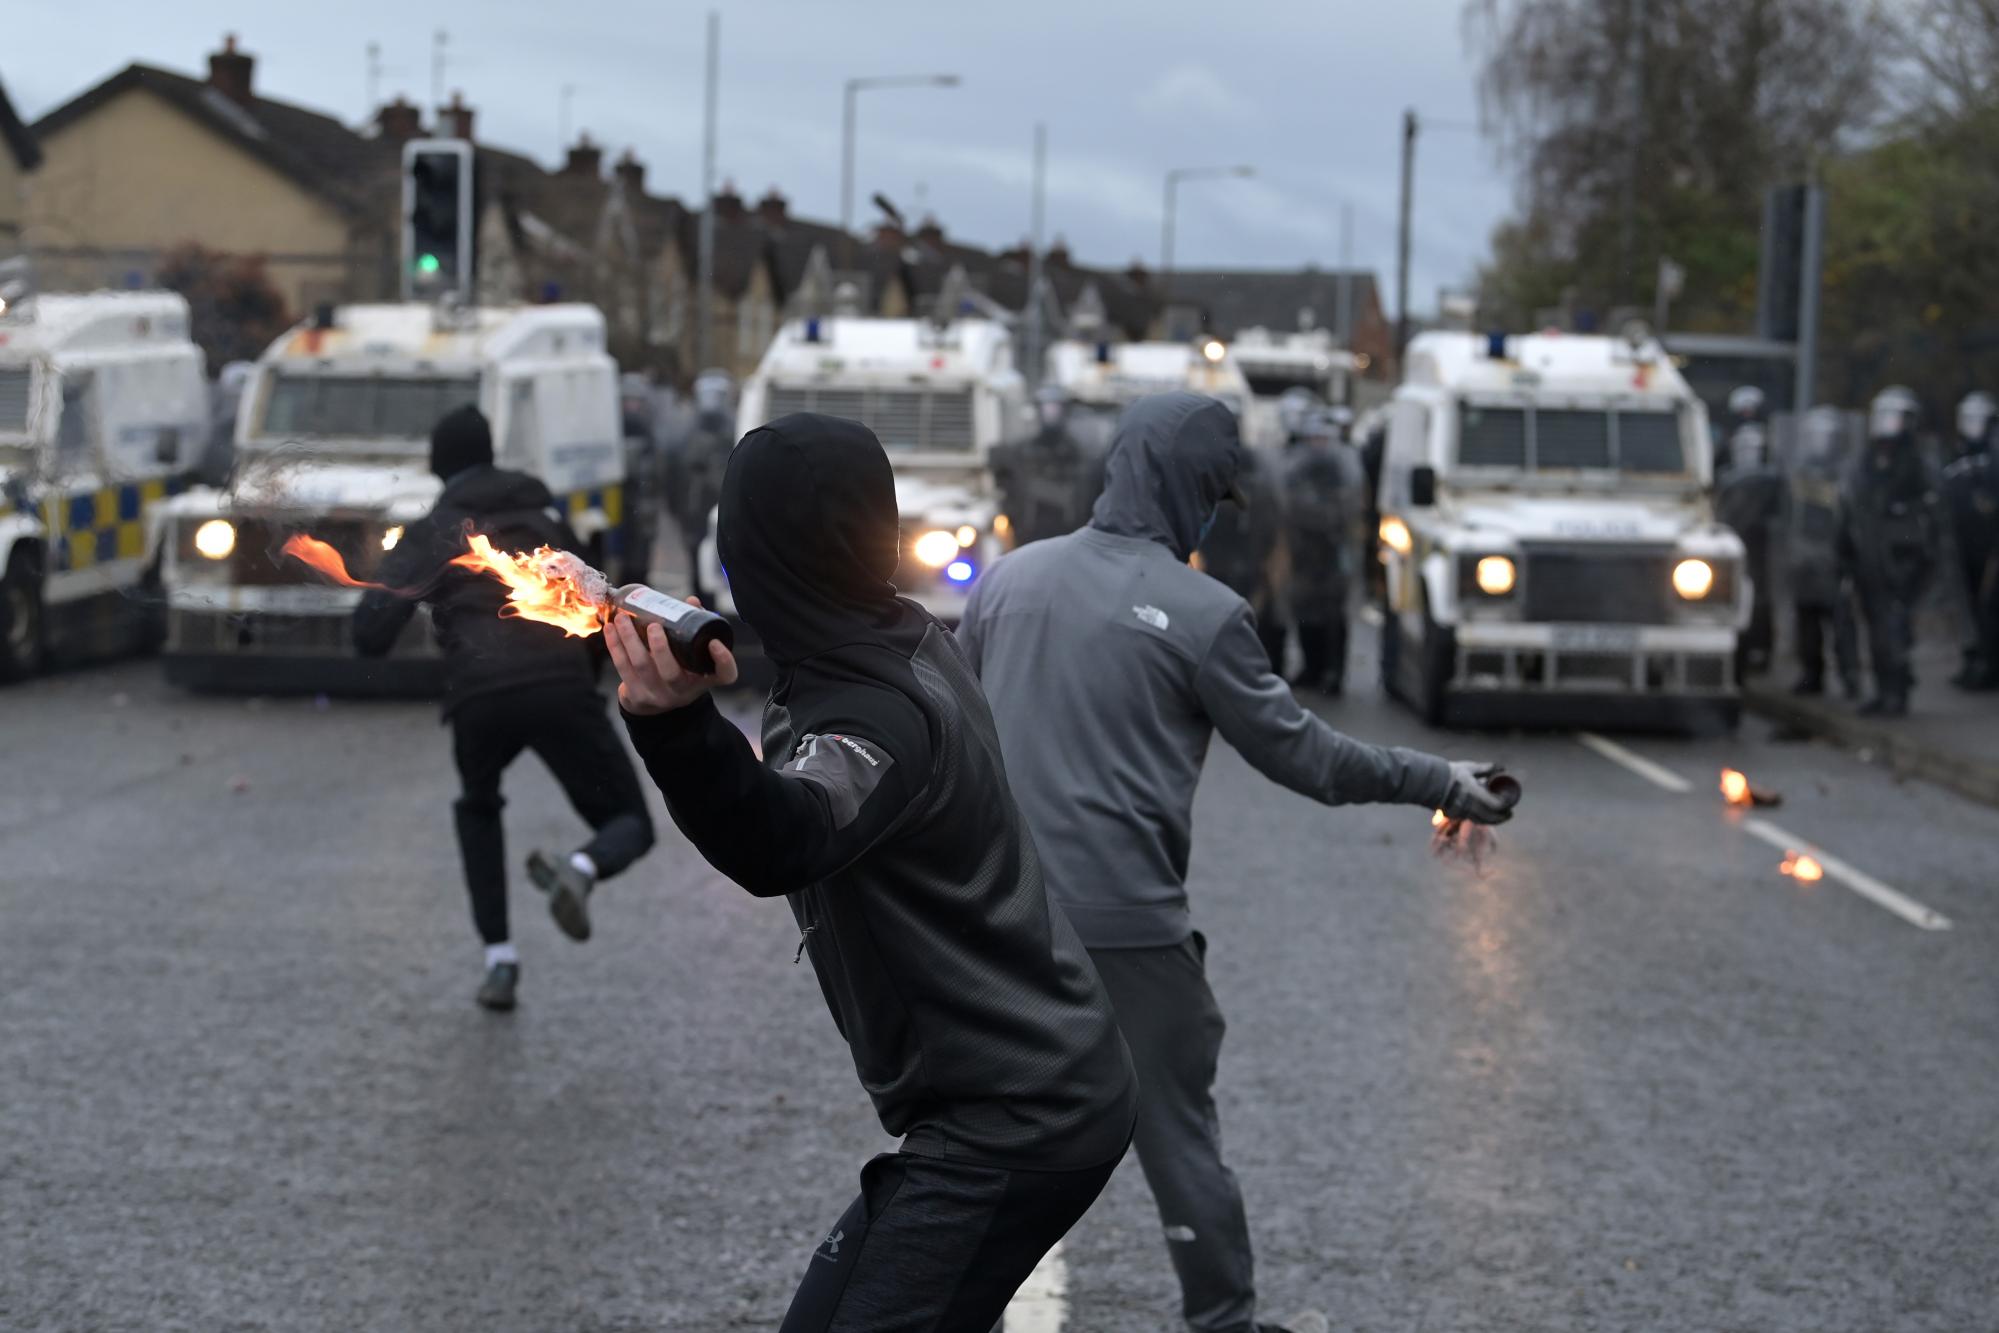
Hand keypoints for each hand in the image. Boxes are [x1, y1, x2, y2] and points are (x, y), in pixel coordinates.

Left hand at [605, 599, 738, 714]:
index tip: (715, 643)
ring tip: (622, 619)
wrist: (658, 706)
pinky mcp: (636, 695)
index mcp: (704, 680)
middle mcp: (682, 691)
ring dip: (629, 640)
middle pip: (672, 673)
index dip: (724, 660)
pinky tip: (609, 629)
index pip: (724, 675)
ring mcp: (658, 695)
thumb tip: (691, 602)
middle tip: (653, 625)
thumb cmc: (680, 671)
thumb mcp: (692, 658)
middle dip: (660, 647)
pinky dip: (614, 645)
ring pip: (641, 667)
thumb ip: (693, 629)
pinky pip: (622, 667)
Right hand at [1441, 760, 1512, 825]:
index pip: (1496, 804)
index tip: (1510, 802)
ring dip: (1493, 820)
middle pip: (1491, 817)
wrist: (1430, 782)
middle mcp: (1470, 805)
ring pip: (1482, 821)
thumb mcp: (1469, 768)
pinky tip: (1485, 818)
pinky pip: (1472, 819)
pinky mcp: (1456, 815)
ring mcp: (1463, 812)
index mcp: (1475, 793)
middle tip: (1509, 813)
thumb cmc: (1451, 773)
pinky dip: (1482, 820)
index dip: (1505, 805)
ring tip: (1500, 818)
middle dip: (1502, 816)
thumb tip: (1501, 768)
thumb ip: (1486, 769)